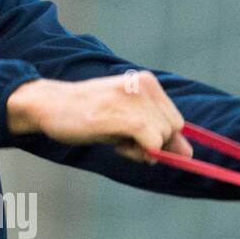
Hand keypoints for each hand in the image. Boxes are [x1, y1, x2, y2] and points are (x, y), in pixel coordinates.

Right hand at [6, 71, 192, 162]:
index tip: (132, 139)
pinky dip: (137, 152)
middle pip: (173, 129)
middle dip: (153, 144)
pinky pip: (152, 144)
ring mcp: (135, 99)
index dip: (160, 138)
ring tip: (114, 140)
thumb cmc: (86, 115)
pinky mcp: (124, 115)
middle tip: (120, 141)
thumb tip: (189, 156)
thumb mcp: (125, 121)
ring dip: (141, 150)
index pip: (176, 120)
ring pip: (163, 138)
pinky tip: (114, 145)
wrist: (49, 105)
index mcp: (147, 82)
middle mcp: (145, 85)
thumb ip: (157, 134)